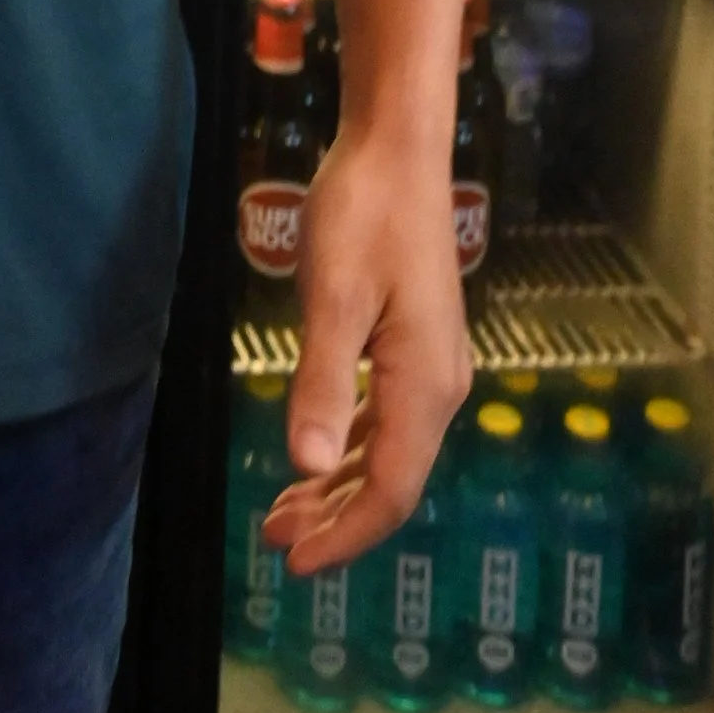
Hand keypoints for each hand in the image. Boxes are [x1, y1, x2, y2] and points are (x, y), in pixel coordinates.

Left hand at [262, 127, 471, 574]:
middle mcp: (440, 386)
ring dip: (336, 485)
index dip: (345, 534)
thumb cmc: (361, 213)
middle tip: (273, 538)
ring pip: (388, 452)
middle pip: (390, 480)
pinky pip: (387, 419)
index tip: (295, 562)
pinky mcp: (417, 343)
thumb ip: (323, 382)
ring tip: (284, 509)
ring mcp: (433, 365)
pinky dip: (348, 446)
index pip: (389, 490)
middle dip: (334, 518)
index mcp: (425, 386)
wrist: (397, 150)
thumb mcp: (333, 296)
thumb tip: (304, 464)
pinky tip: (317, 452)